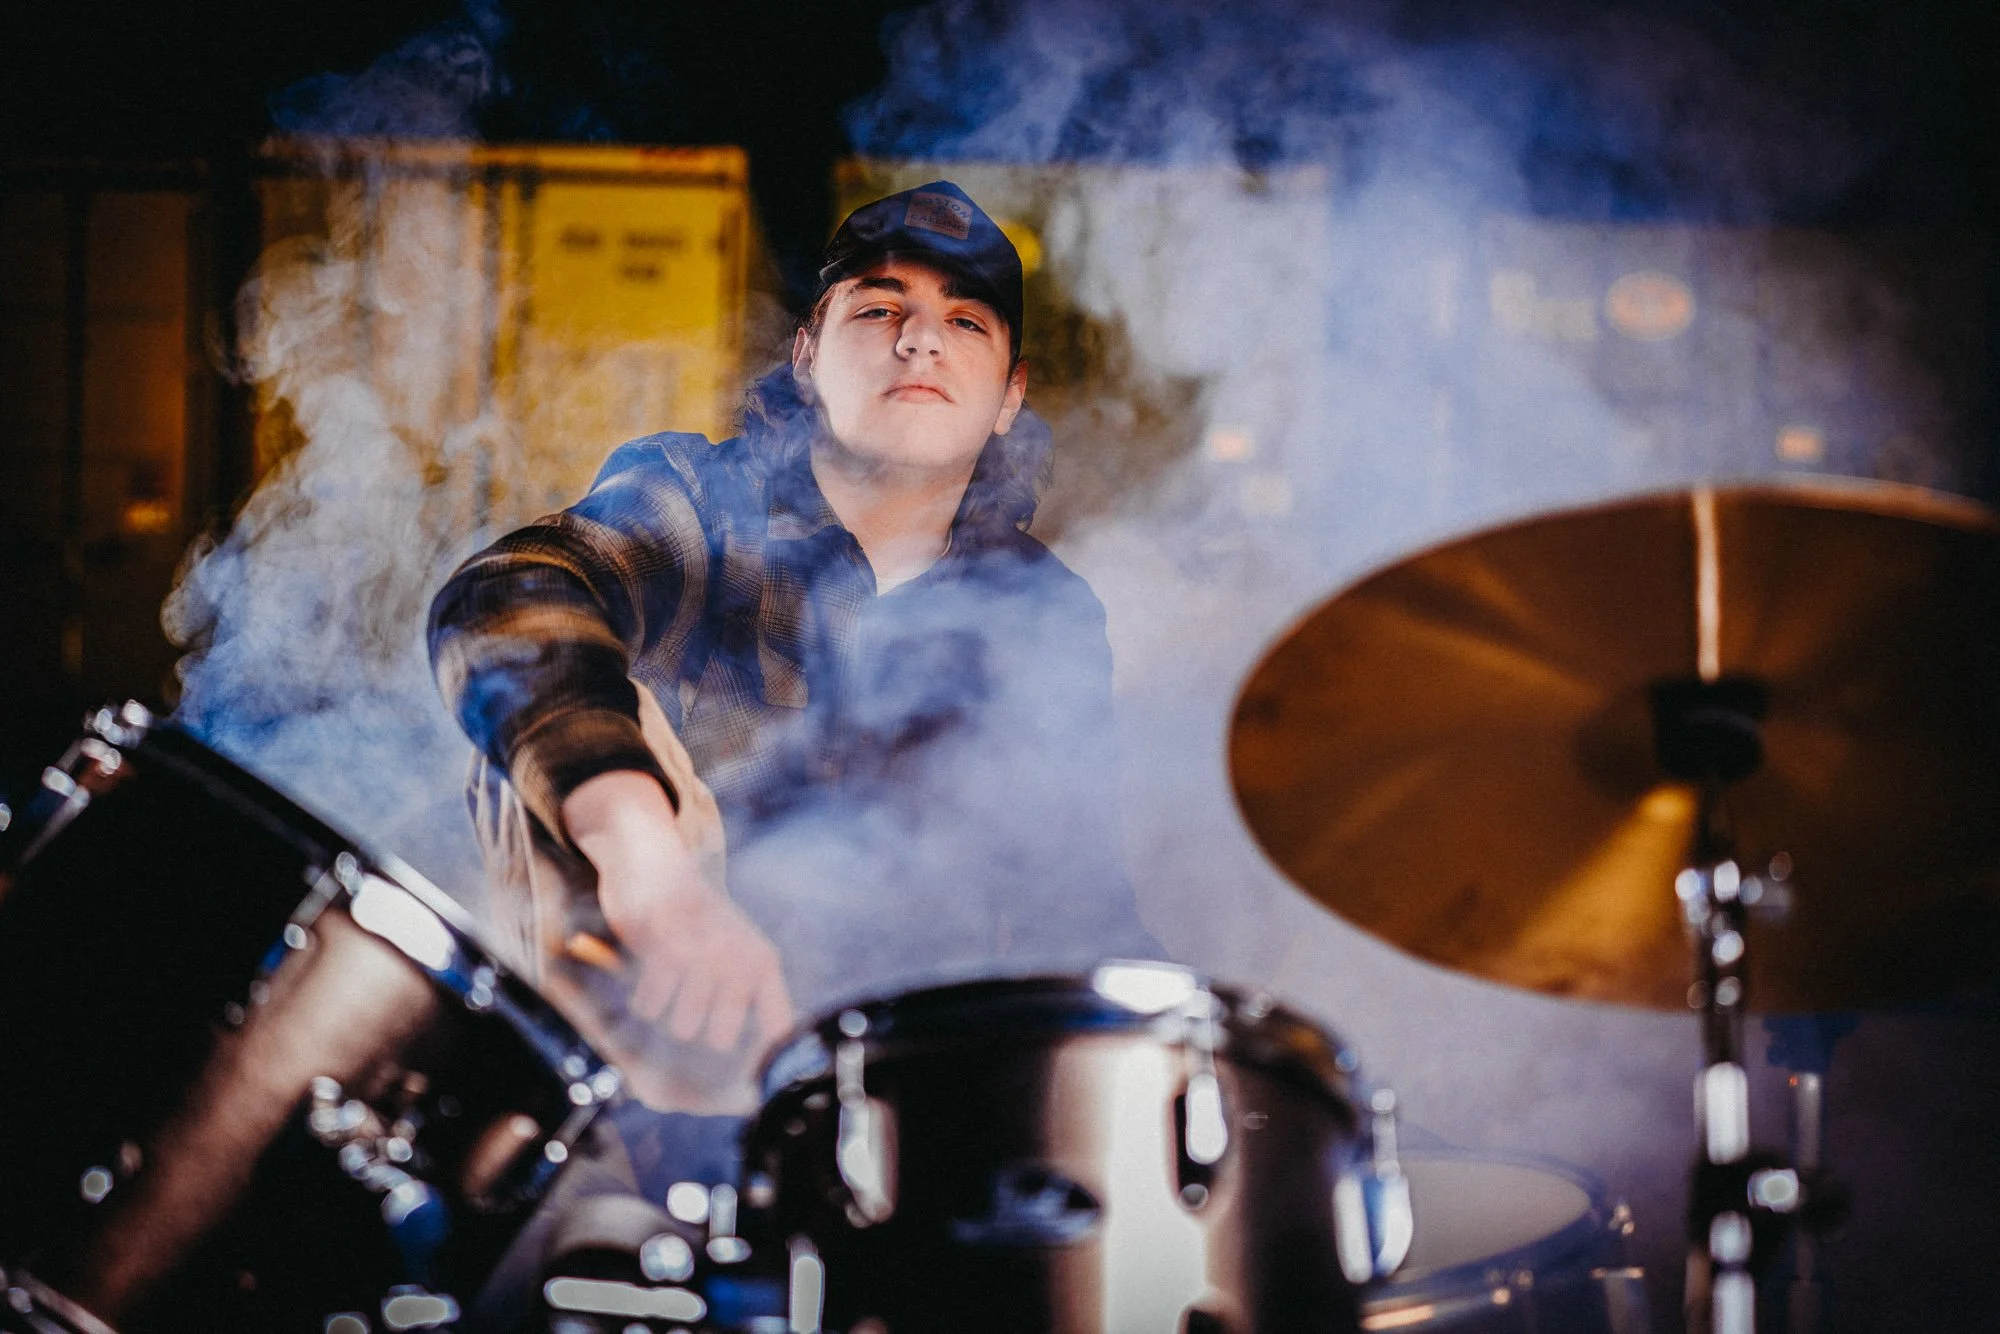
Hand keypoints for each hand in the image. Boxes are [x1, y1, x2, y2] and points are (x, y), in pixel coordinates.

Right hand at [561, 771, 793, 1052]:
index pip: (778, 1029)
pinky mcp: (667, 948)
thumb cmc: (699, 926)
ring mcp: (706, 953)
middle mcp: (741, 959)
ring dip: (669, 1013)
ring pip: (682, 1028)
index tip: (752, 1088)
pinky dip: (644, 998)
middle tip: (690, 1002)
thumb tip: (751, 1070)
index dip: (765, 1065)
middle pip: (721, 1040)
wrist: (658, 871)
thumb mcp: (737, 953)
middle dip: (699, 1030)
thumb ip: (749, 1001)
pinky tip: (651, 971)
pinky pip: (650, 1007)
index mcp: (764, 965)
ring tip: (671, 981)